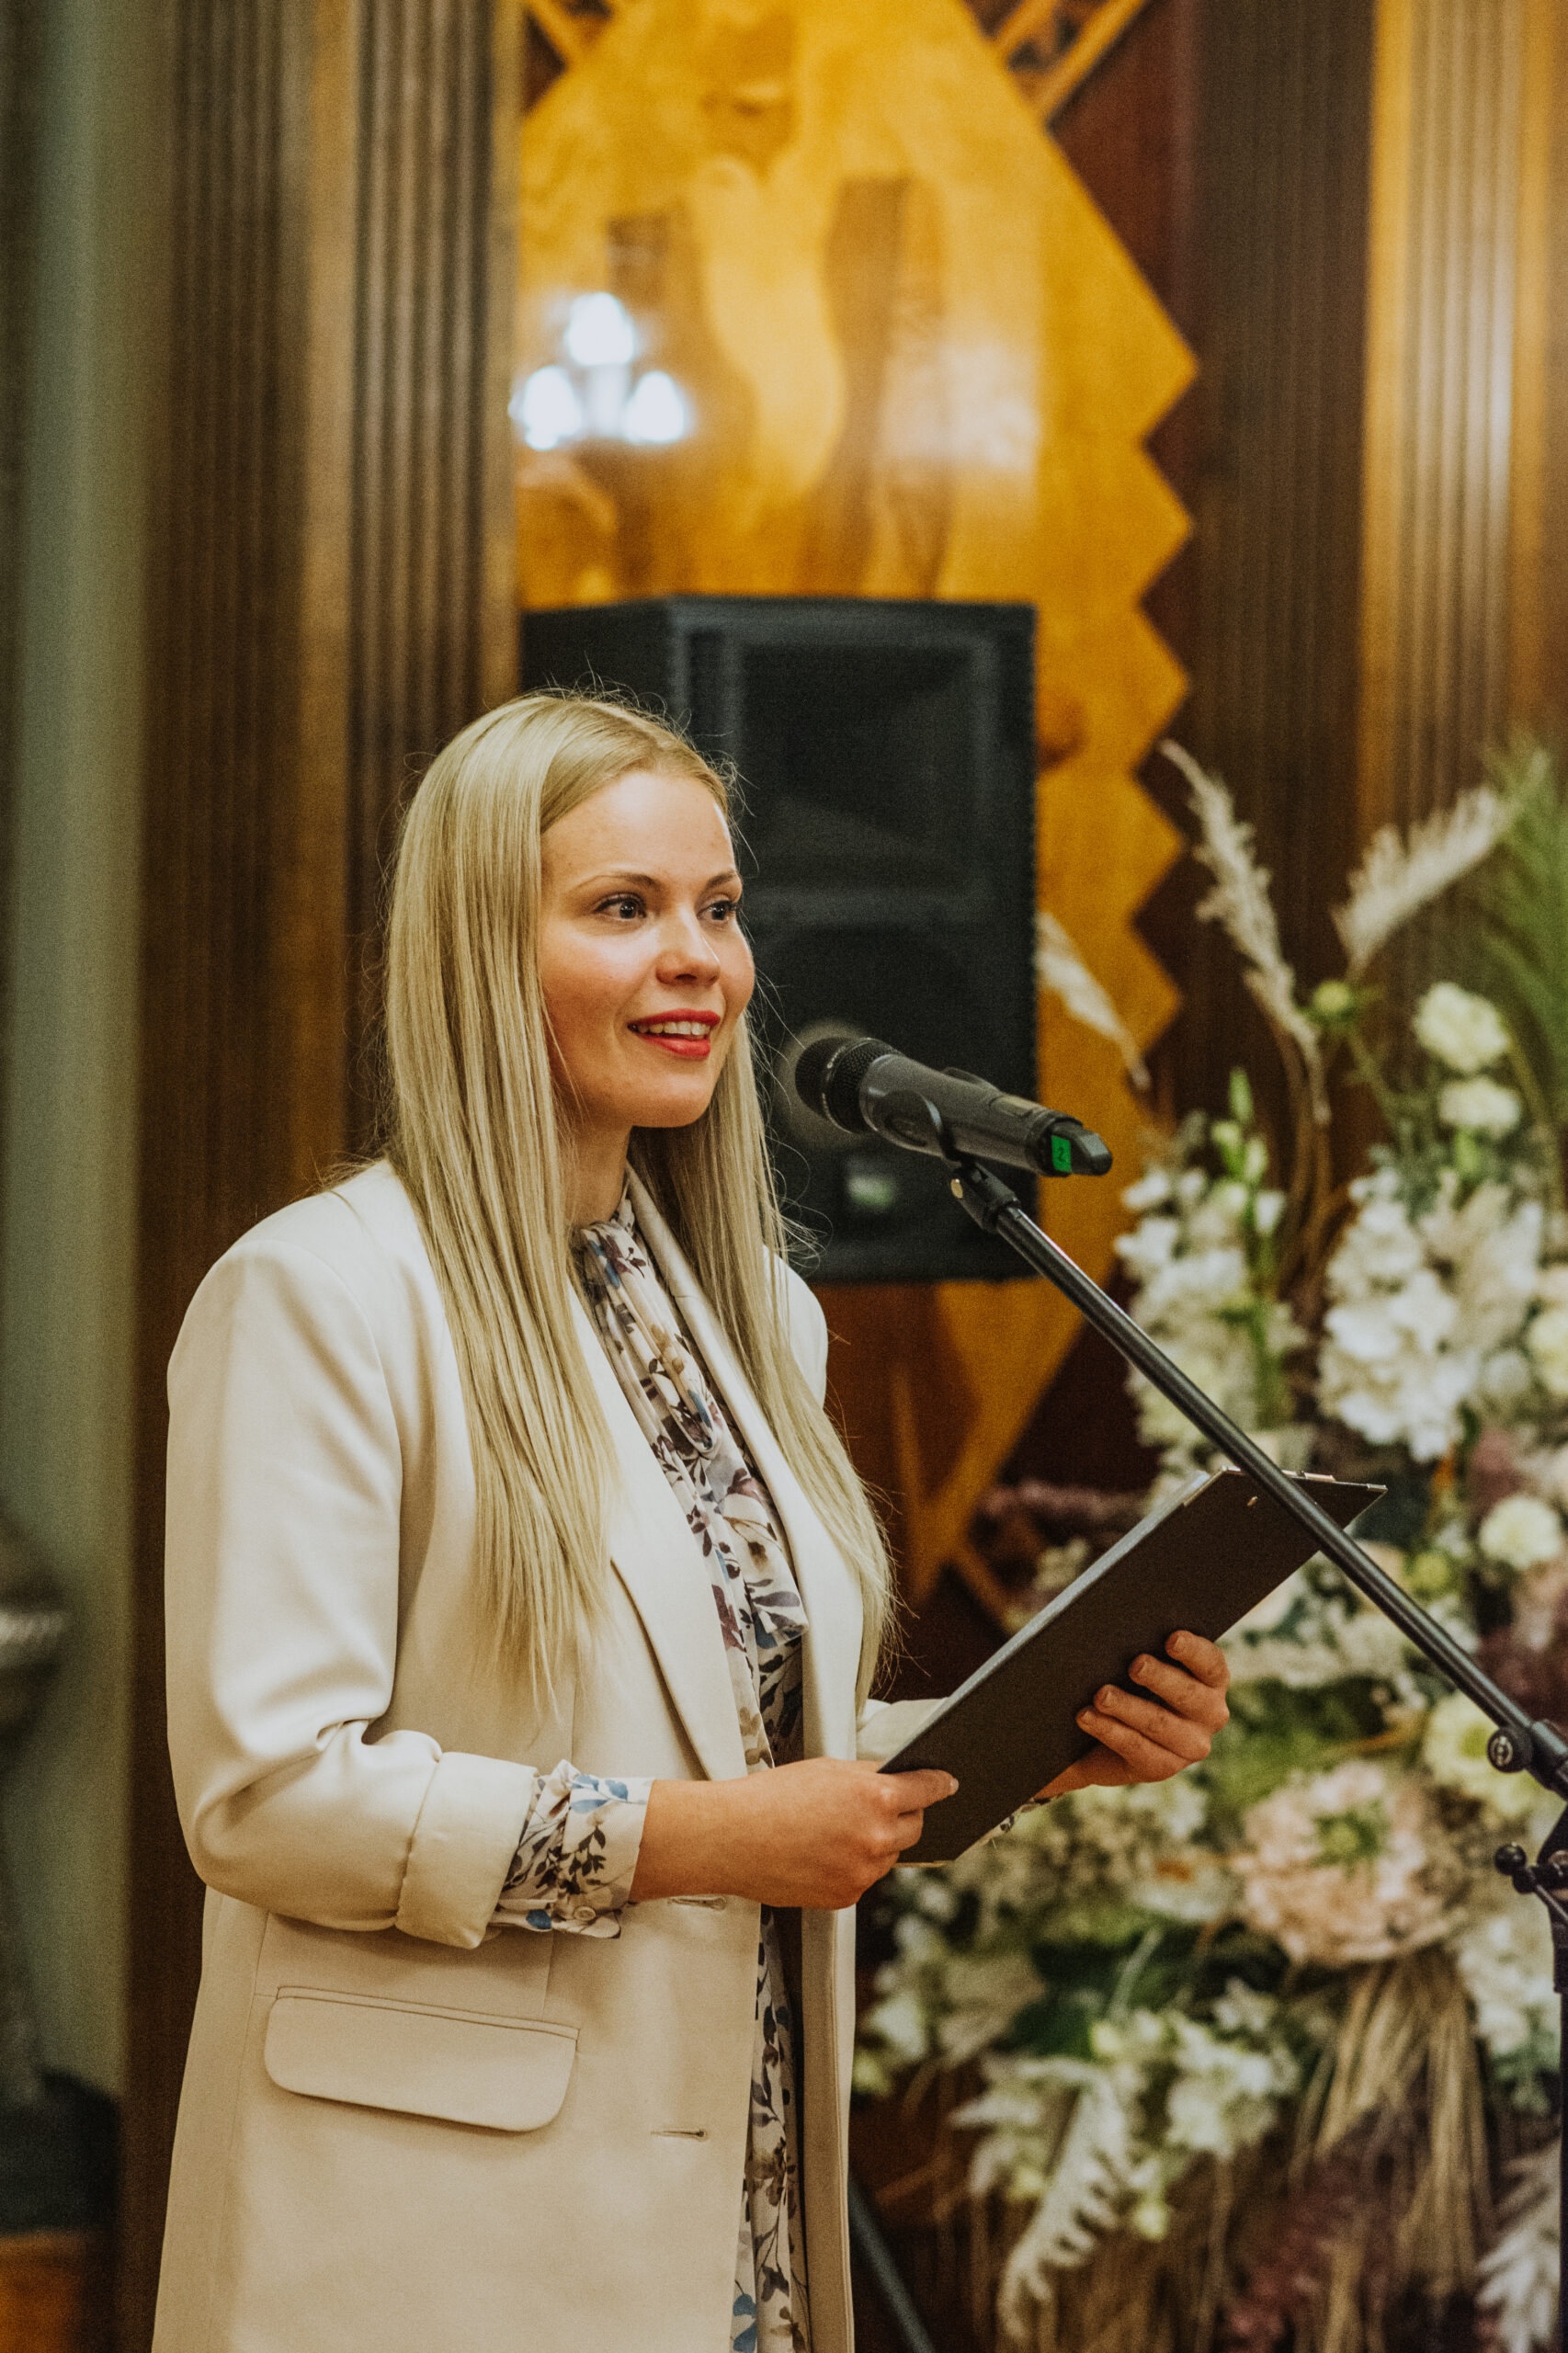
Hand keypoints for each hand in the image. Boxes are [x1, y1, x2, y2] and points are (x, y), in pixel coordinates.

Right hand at [632, 1757, 958, 1909]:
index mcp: (875, 1797)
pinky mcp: (846, 1896)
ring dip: (875, 1844)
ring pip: (888, 1856)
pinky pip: (863, 1879)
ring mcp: (863, 1871)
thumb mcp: (826, 1771)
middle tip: (879, 1809)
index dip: (940, 1785)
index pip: (927, 1789)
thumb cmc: (771, 1799)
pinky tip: (823, 1855)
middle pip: (914, 1828)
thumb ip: (866, 1778)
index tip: (948, 1784)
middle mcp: (876, 1836)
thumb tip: (892, 1782)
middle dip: (904, 1817)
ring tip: (835, 1833)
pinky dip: (852, 1868)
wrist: (734, 1838)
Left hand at [1036, 1630, 1229, 1799]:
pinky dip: (1110, 1730)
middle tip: (1135, 1664)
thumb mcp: (1139, 1661)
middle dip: (1160, 1678)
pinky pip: (1136, 1748)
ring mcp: (1190, 1746)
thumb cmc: (1127, 1679)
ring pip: (1160, 1724)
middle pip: (1189, 1695)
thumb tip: (1118, 1626)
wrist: (1104, 1733)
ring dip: (1128, 1707)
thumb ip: (1142, 1643)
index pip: (1211, 1663)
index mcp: (1212, 1680)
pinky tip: (1087, 1716)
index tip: (1171, 1639)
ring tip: (1101, 1695)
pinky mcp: (1162, 1767)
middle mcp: (1211, 1714)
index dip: (1194, 1651)